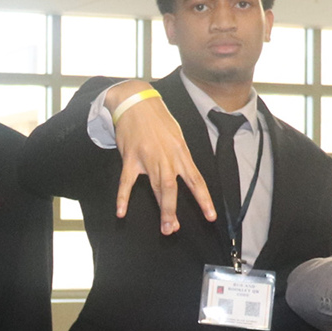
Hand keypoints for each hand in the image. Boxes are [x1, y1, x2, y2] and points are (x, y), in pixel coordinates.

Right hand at [107, 80, 215, 234]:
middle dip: (174, 210)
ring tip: (165, 227)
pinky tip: (121, 212)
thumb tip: (184, 176)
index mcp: (180, 152)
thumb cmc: (157, 118)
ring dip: (162, 209)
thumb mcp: (176, 135)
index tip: (210, 216)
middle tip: (174, 229)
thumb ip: (180, 157)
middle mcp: (167, 157)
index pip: (196, 180)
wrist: (136, 101)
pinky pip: (127, 181)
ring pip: (156, 186)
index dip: (204, 199)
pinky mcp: (130, 157)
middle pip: (173, 188)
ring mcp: (148, 157)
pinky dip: (123, 197)